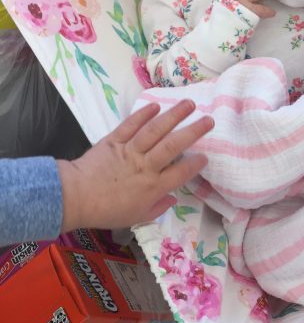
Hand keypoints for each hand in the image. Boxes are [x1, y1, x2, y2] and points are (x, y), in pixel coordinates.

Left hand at [57, 100, 212, 231]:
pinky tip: (156, 105)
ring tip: (188, 104)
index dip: (196, 164)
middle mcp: (145, 166)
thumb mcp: (137, 217)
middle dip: (193, 131)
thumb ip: (158, 207)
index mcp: (153, 187)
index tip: (206, 156)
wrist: (75, 198)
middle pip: (173, 146)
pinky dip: (143, 114)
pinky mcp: (114, 141)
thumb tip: (172, 197)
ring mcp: (129, 151)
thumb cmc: (107, 211)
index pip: (181, 173)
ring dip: (173, 116)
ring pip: (155, 130)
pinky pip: (130, 125)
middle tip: (209, 120)